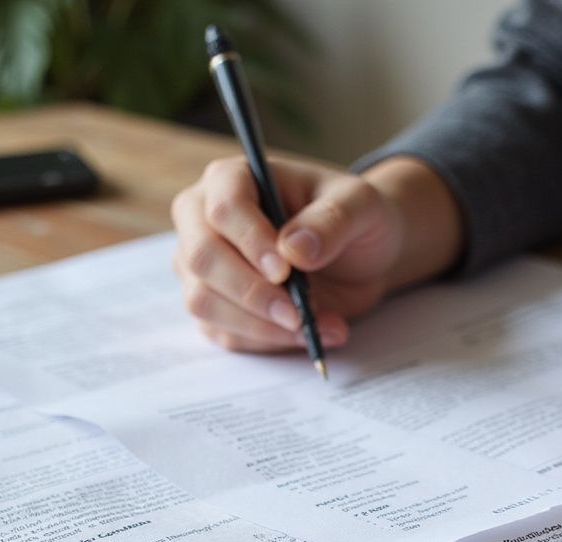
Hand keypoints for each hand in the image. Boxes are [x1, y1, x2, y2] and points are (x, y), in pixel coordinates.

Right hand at [170, 155, 461, 352]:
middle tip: (298, 314)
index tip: (286, 271)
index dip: (251, 243)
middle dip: (251, 294)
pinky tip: (307, 334)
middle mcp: (204, 220)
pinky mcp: (215, 307)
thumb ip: (331, 221)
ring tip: (316, 325)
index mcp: (232, 179)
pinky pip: (224, 334)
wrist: (361, 257)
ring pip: (204, 303)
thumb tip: (293, 249)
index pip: (223, 209)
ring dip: (261, 326)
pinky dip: (268, 342)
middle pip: (201, 259)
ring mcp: (203, 268)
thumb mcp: (361, 206)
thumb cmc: (354, 218)